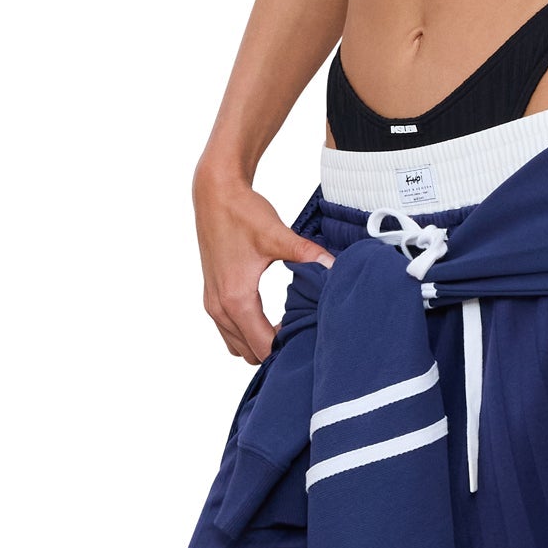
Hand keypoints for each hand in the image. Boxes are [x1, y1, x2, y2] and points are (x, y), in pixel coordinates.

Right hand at [192, 158, 333, 364]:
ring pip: (236, 346)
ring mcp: (212, 303)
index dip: (288, 348)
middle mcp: (219, 308)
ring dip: (259, 343)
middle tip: (302, 333)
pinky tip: (268, 317)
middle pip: (250, 354)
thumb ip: (309, 255)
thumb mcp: (279, 235)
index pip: (263, 347)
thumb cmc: (243, 213)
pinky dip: (246, 333)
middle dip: (275, 350)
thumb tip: (336, 268)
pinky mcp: (211, 295)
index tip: (310, 338)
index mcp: (236, 299)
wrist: (215, 193)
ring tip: (286, 327)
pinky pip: (228, 331)